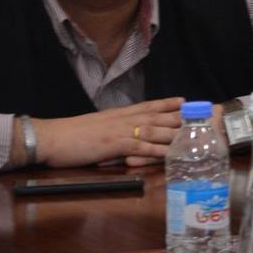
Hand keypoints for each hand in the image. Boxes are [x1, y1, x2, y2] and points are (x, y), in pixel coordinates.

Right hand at [34, 99, 184, 167]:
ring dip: (176, 133)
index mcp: (118, 114)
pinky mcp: (115, 145)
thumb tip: (123, 138)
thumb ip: (111, 131)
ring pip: (155, 130)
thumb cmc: (69, 136)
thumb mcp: (95, 129)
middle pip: (158, 116)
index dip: (167, 103)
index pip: (148, 105)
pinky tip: (171, 153)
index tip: (184, 99)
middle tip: (201, 116)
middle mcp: (123, 119)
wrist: (50, 137)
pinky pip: (141, 148)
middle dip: (181, 117)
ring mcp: (120, 131)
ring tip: (195, 135)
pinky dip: (158, 150)